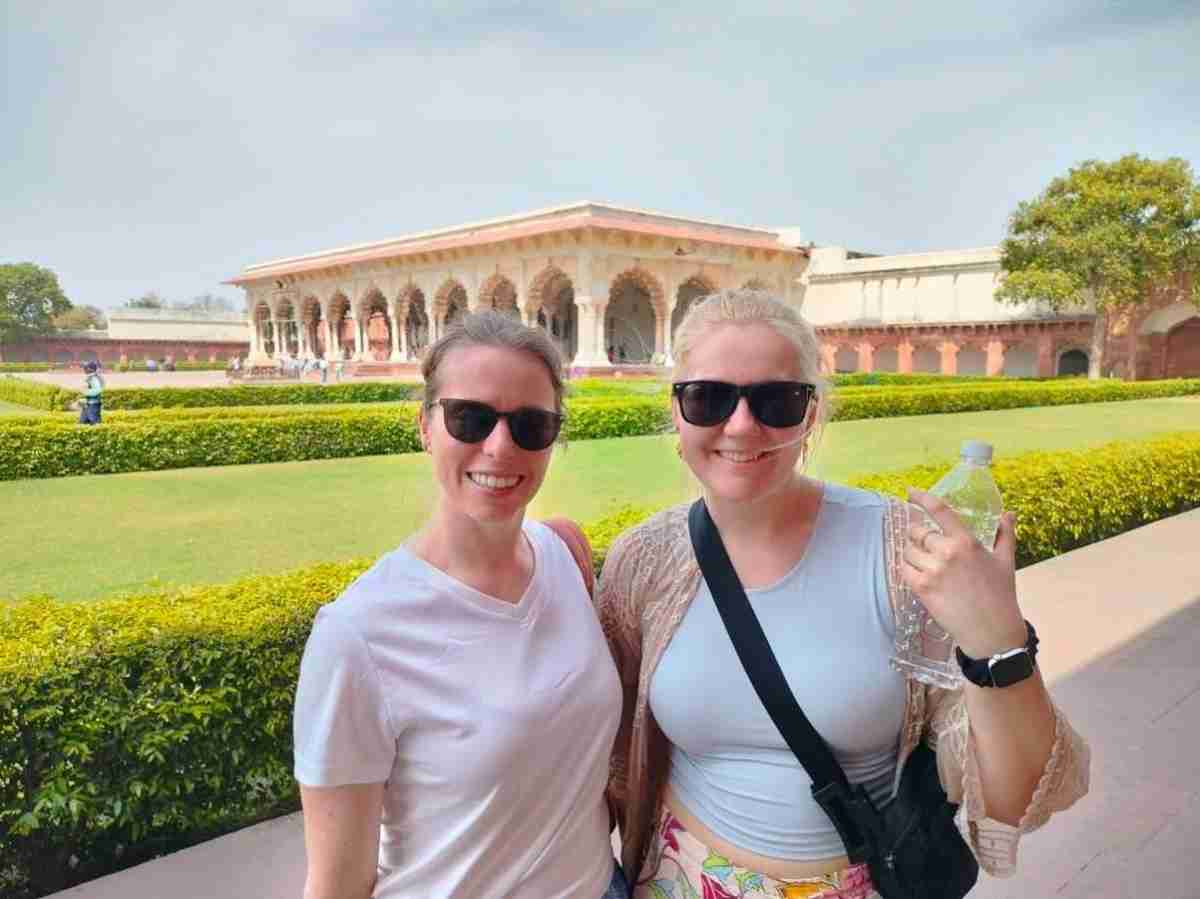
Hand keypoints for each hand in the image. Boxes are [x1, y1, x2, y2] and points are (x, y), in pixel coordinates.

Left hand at [901, 488, 1026, 658]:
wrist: (991, 632)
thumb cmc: (1001, 595)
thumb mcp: (1005, 561)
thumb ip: (1005, 534)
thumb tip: (1009, 514)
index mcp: (966, 542)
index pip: (939, 510)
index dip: (921, 498)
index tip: (910, 492)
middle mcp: (947, 553)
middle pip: (917, 532)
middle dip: (917, 534)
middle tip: (924, 542)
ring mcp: (932, 571)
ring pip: (907, 550)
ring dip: (911, 552)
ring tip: (924, 560)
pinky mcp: (921, 588)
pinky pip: (903, 569)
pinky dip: (907, 568)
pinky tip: (917, 572)